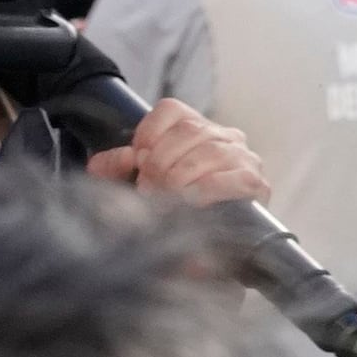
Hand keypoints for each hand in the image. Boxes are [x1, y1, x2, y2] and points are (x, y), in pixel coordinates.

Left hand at [95, 97, 270, 209]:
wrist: (217, 246)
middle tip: (147, 187)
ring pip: (211, 152)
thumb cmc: (180, 206)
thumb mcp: (143, 182)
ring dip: (181, 176)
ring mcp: (245, 158)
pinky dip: (208, 189)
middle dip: (161, 160)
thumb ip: (120, 170)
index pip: (172, 110)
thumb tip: (98, 165)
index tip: (137, 158)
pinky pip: (235, 178)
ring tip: (166, 198)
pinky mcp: (257, 183)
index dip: (149, 131)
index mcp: (198, 128)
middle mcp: (226, 137)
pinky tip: (192, 202)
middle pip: (190, 129)